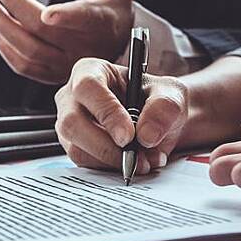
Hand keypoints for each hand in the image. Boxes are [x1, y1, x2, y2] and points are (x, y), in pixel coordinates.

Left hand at [0, 0, 134, 84]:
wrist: (112, 45)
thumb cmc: (112, 9)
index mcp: (101, 23)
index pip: (83, 19)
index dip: (65, 17)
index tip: (47, 12)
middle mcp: (83, 49)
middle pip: (43, 31)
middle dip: (15, 5)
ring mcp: (66, 65)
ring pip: (28, 51)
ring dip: (3, 28)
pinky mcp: (51, 75)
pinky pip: (23, 66)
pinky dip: (5, 47)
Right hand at [55, 58, 187, 171]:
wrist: (157, 122)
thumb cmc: (157, 99)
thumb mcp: (171, 95)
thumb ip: (164, 108)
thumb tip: (146, 135)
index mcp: (90, 71)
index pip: (87, 87)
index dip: (106, 112)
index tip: (128, 136)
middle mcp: (72, 97)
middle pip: (72, 122)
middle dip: (104, 145)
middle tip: (134, 157)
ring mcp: (69, 124)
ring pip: (76, 148)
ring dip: (111, 160)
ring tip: (142, 161)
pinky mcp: (75, 147)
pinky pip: (85, 163)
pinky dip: (111, 168)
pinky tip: (132, 162)